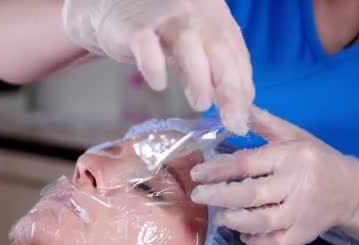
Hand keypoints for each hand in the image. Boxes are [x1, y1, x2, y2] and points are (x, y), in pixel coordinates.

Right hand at [62, 0, 253, 134]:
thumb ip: (216, 71)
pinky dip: (154, 66)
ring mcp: (165, 18)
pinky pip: (146, 45)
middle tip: (232, 120)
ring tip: (201, 104)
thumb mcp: (197, 47)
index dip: (242, 88)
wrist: (116, 9)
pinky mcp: (135, 26)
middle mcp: (195, 13)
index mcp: (216, 18)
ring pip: (188, 44)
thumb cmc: (162, 32)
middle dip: (230, 88)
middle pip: (219, 49)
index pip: (236, 55)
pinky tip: (159, 85)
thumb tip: (237, 109)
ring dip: (199, 78)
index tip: (241, 119)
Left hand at [190, 107, 358, 244]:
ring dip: (235, 221)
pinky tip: (244, 234)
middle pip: (250, 194)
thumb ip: (263, 123)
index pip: (246, 163)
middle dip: (218, 196)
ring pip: (262, 221)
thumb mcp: (293, 135)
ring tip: (220, 216)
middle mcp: (295, 184)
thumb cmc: (315, 158)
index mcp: (289, 156)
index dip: (217, 169)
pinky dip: (256, 242)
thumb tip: (232, 110)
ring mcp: (301, 212)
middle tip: (198, 196)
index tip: (197, 174)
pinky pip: (276, 243)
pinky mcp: (304, 233)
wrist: (352, 189)